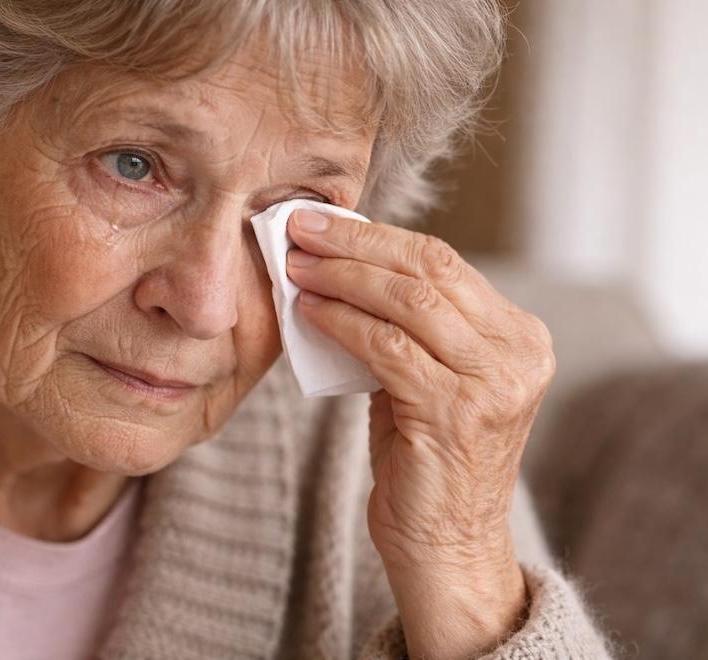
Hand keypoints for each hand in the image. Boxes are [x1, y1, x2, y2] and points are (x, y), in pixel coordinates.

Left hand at [285, 209, 552, 658]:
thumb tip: (344, 266)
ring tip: (296, 266)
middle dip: (356, 244)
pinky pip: (387, 346)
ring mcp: (494, 382)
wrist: (446, 545)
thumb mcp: (429, 379)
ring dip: (342, 277)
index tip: (324, 223)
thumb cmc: (427, 461)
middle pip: (429, 270)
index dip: (379, 237)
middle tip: (301, 229)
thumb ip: (408, 327)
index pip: (444, 263)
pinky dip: (342, 322)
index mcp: (518, 336)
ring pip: (408, 301)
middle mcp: (518, 352)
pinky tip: (309, 311)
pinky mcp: (457, 411)